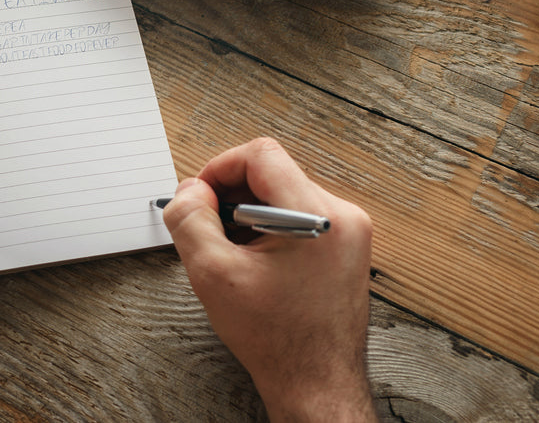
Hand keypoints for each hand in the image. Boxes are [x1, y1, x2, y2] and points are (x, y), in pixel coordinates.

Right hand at [162, 138, 374, 421]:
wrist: (316, 383)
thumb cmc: (276, 339)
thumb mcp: (213, 274)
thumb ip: (190, 220)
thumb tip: (190, 190)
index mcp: (316, 215)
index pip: (261, 156)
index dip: (220, 168)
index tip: (200, 195)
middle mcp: (341, 216)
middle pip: (272, 174)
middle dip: (231, 196)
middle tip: (208, 228)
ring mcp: (348, 232)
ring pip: (283, 194)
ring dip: (248, 214)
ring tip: (232, 252)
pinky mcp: (345, 247)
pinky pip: (299, 215)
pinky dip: (268, 228)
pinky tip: (253, 262)